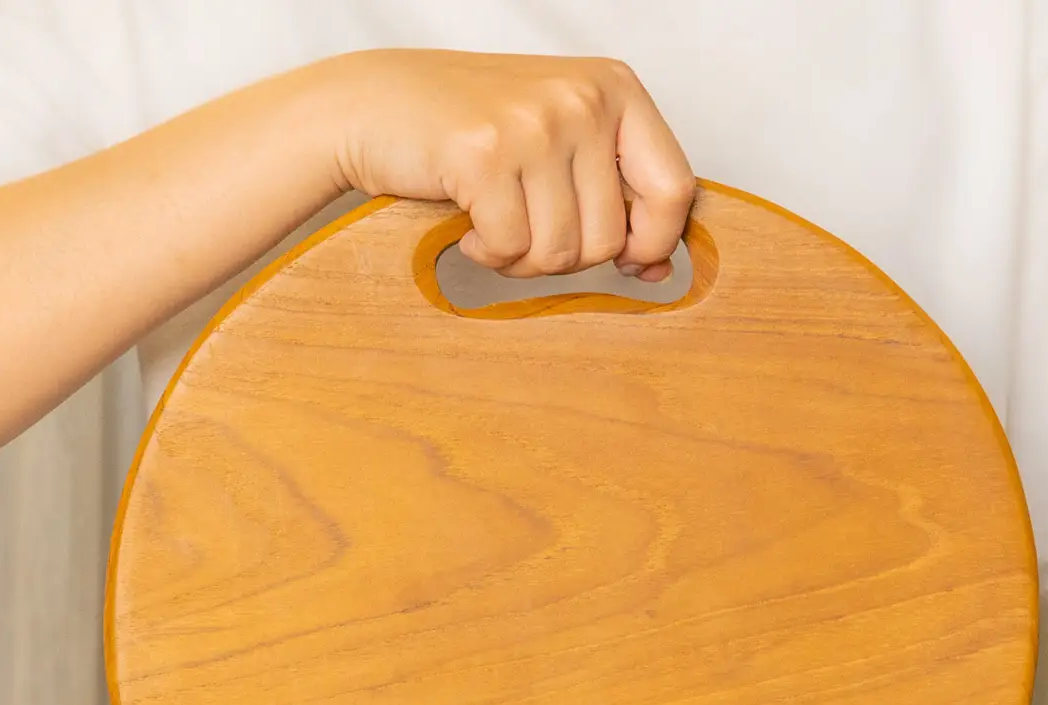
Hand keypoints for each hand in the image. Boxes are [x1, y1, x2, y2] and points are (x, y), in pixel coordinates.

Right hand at [325, 50, 695, 279]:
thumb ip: (616, 196)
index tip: (629, 262)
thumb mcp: (561, 145)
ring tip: (495, 224)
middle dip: (567, 258)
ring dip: (522, 260)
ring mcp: (533, 125)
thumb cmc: (472, 133)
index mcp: (615, 89)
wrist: (373, 106)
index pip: (674, 188)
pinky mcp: (485, 156)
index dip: (654, 242)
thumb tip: (660, 271)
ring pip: (560, 252)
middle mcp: (581, 99)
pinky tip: (468, 226)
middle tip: (527, 231)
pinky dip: (487, 254)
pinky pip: (510, 249)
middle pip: (610, 238)